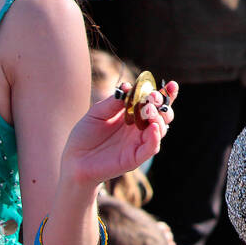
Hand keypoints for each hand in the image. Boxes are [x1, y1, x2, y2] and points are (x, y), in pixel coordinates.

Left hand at [60, 80, 178, 188]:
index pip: (154, 103)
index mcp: (134, 115)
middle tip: (153, 97)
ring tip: (150, 110)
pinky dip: (156, 137)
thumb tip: (128, 87)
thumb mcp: (97, 113)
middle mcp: (140, 128)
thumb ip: (113, 102)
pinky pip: (151, 148)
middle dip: (163, 104)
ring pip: (161, 129)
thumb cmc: (85, 135)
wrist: (74, 160)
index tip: (171, 84)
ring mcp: (139, 142)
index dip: (165, 94)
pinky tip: (154, 127)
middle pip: (162, 115)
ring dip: (159, 118)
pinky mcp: (136, 157)